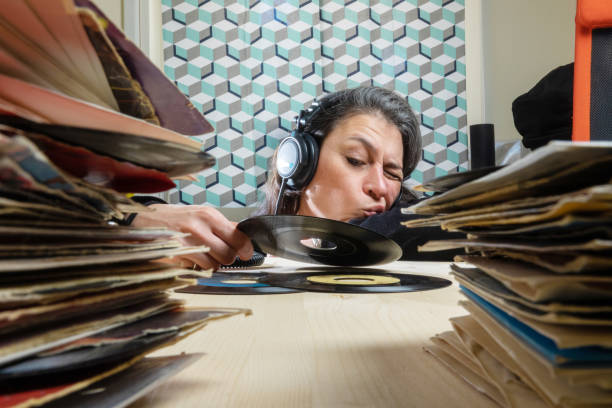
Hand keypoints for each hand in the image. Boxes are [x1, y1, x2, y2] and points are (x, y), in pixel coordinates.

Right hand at [131, 204, 253, 270]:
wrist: (141, 221)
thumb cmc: (173, 219)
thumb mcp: (199, 214)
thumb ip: (222, 226)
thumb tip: (243, 236)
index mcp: (208, 215)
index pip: (239, 237)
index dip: (245, 249)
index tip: (245, 254)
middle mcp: (198, 227)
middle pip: (228, 255)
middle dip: (225, 258)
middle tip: (217, 254)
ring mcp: (185, 243)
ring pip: (213, 265)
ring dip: (210, 264)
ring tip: (200, 255)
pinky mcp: (174, 256)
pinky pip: (195, 269)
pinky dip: (195, 267)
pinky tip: (188, 258)